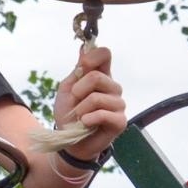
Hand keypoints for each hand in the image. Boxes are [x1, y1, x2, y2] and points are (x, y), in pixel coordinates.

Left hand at [52, 45, 125, 162]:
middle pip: (97, 76)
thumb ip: (78, 71)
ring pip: (97, 97)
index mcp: (101, 76)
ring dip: (80, 108)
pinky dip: (88, 118)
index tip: (82, 66)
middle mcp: (113, 88)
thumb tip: (84, 47)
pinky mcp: (120, 121)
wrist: (69, 140)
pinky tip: (85, 123)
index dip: (92, 57)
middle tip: (75, 102)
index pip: (105, 54)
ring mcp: (119, 105)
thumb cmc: (68, 113)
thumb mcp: (67, 89)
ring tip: (80, 116)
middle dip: (78, 90)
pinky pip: (103, 114)